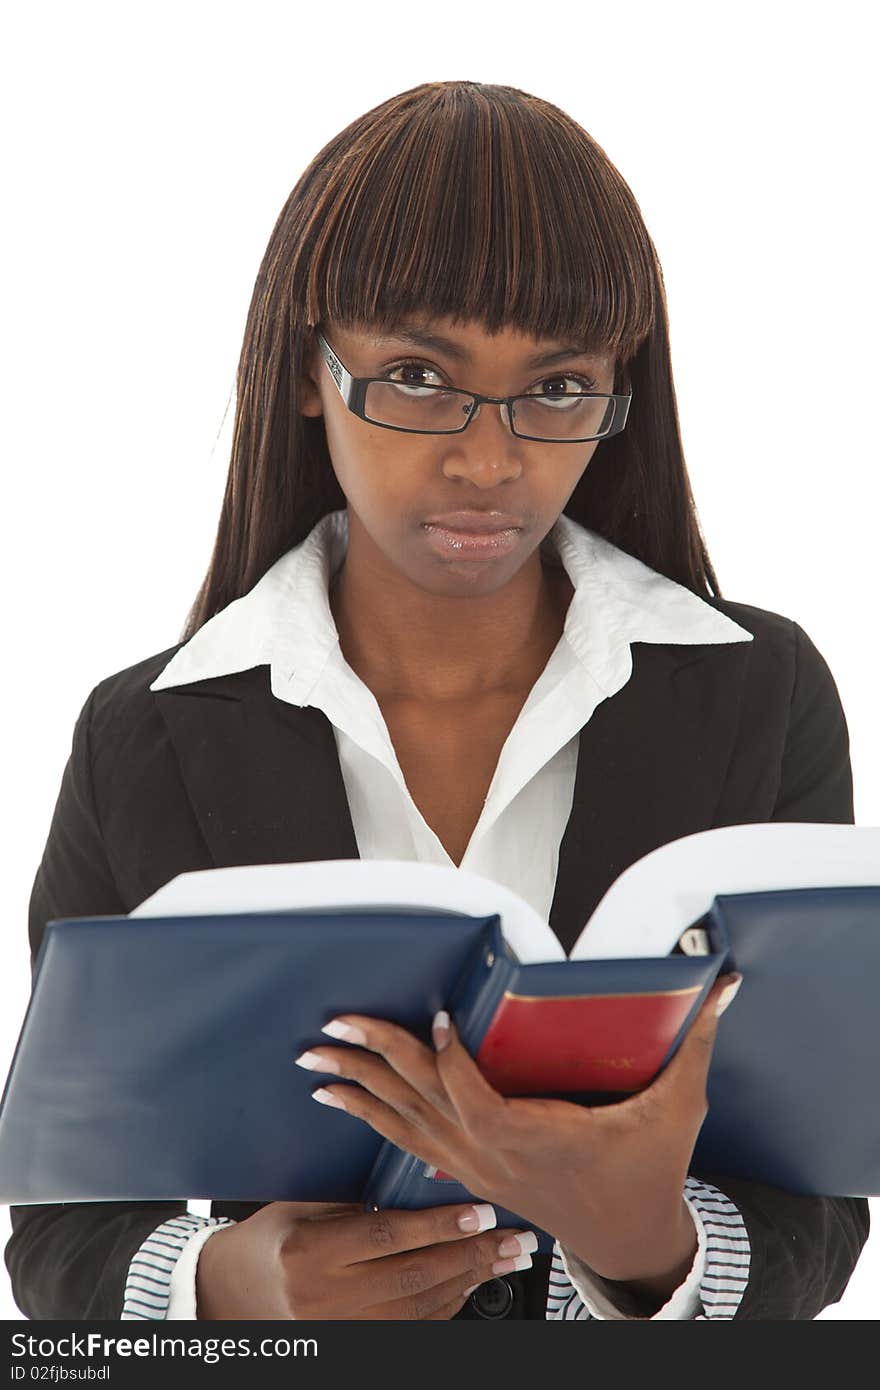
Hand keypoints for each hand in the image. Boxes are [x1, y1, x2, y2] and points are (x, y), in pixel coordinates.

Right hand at [195, 1200, 538, 1319]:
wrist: (237, 1292)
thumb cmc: (275, 1236)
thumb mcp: (307, 1207)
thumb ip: (360, 1202)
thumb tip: (427, 1184)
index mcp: (310, 1251)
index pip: (387, 1236)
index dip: (440, 1224)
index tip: (480, 1209)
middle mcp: (325, 1297)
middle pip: (414, 1275)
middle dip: (472, 1254)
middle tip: (512, 1237)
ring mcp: (340, 1328)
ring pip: (420, 1306)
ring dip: (471, 1280)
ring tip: (505, 1259)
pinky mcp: (353, 1344)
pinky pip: (413, 1327)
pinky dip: (449, 1304)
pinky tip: (472, 1283)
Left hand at [295, 973, 741, 1290]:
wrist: (630, 1237)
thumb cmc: (648, 1170)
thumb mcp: (677, 1108)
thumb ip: (696, 1042)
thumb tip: (722, 983)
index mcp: (534, 1137)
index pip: (475, 1096)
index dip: (450, 1059)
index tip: (434, 1016)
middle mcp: (493, 1153)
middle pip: (422, 1102)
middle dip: (373, 1062)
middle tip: (330, 1030)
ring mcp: (475, 1166)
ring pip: (404, 1123)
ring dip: (359, 1091)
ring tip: (315, 1065)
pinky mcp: (471, 1170)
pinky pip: (408, 1142)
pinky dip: (373, 1119)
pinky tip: (344, 1104)